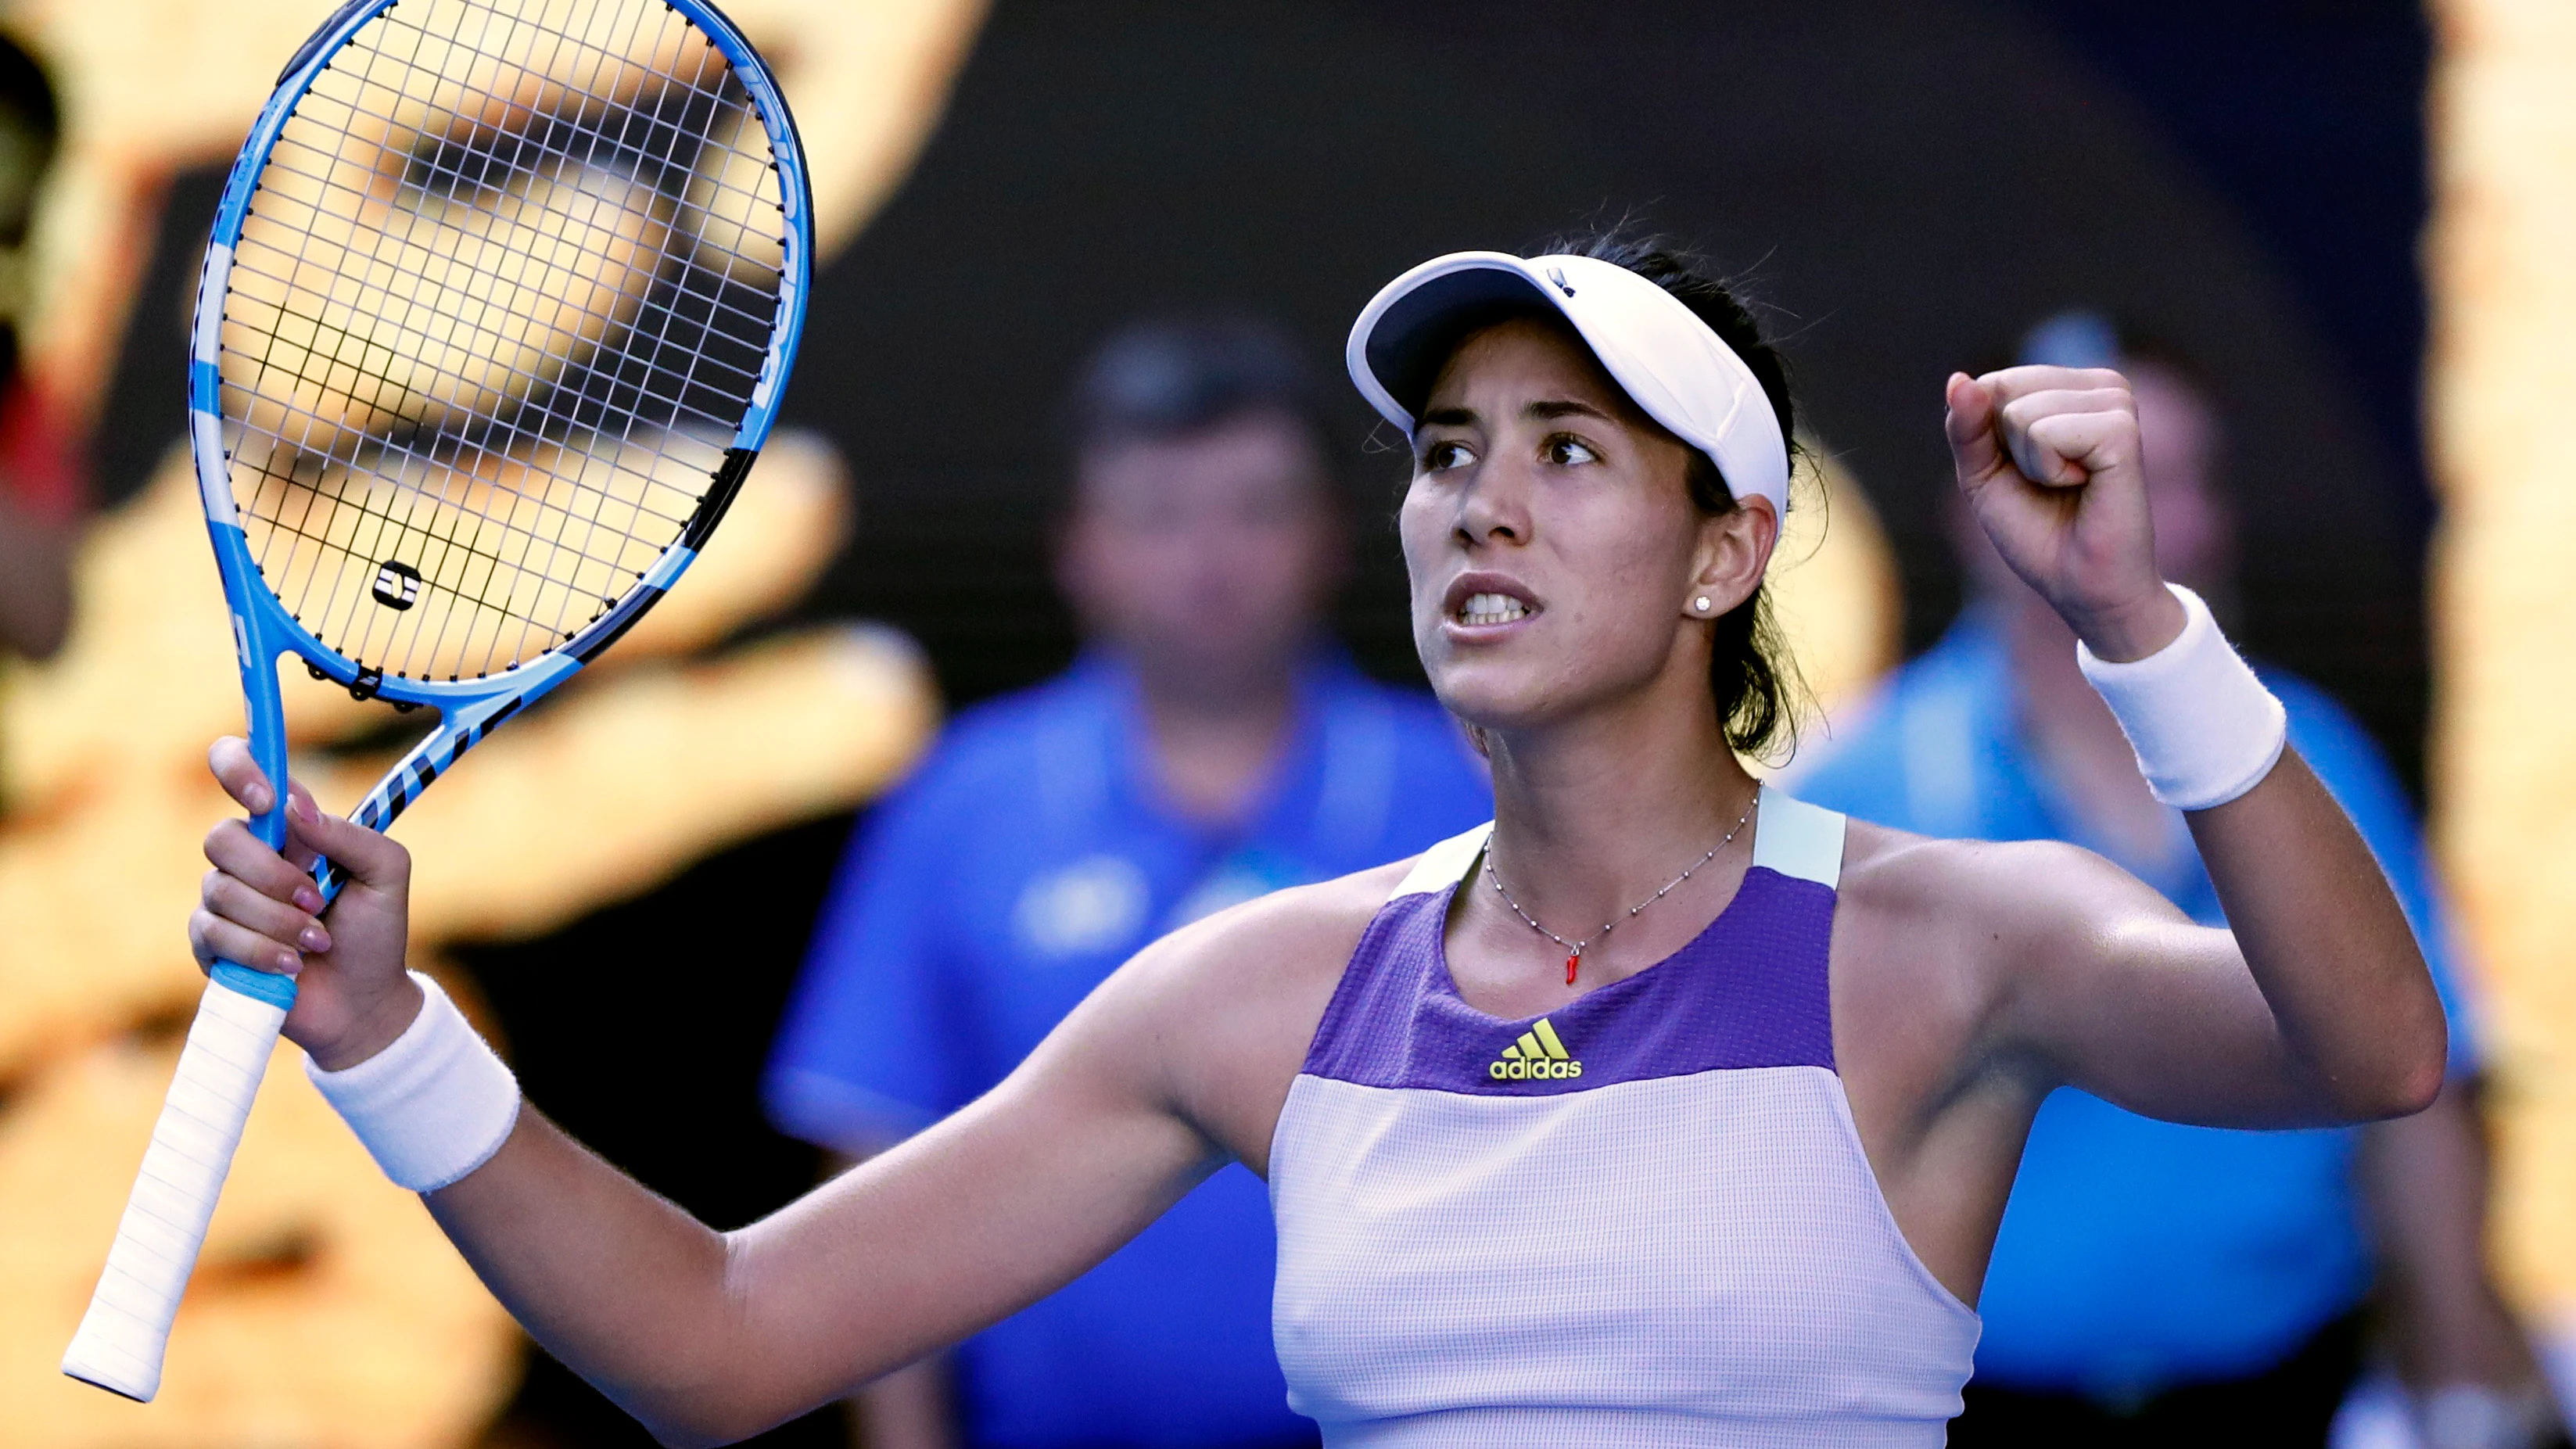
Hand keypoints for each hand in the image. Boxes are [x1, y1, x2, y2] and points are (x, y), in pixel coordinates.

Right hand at [192, 736, 420, 1070]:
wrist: (363, 1002)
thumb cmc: (375, 933)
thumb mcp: (385, 874)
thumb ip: (350, 836)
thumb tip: (294, 809)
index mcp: (289, 828)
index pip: (240, 768)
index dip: (238, 768)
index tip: (267, 802)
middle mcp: (249, 857)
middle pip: (221, 837)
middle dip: (273, 875)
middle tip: (317, 901)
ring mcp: (224, 900)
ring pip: (220, 890)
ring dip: (278, 921)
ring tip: (317, 942)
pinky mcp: (210, 944)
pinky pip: (213, 933)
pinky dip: (261, 950)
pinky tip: (292, 966)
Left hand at [1944, 366, 2184, 660]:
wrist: (2081, 585)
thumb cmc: (2038, 531)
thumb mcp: (1983, 474)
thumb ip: (1966, 425)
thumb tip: (1958, 379)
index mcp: (2071, 387)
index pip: (1993, 383)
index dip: (1988, 439)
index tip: (2025, 474)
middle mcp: (2101, 386)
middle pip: (2005, 390)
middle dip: (2008, 450)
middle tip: (2050, 484)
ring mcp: (2117, 403)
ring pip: (2022, 413)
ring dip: (2030, 464)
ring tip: (2069, 486)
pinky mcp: (2123, 430)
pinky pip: (2047, 434)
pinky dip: (2048, 470)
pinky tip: (2083, 485)